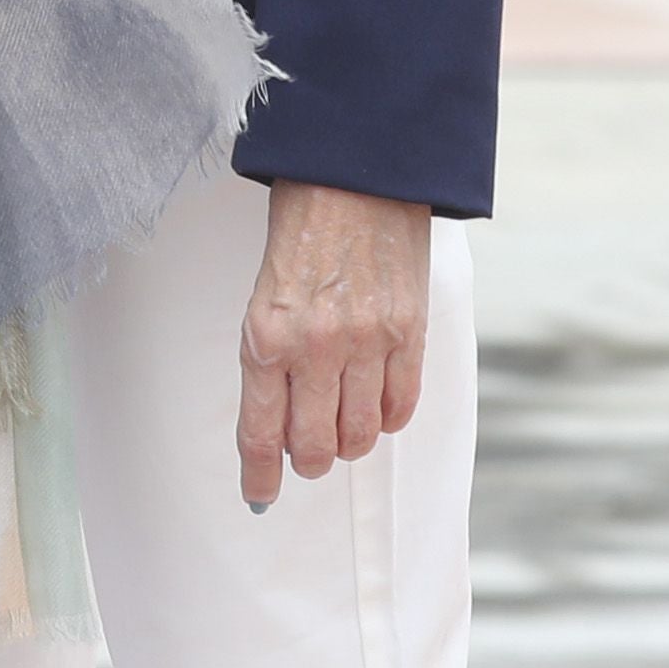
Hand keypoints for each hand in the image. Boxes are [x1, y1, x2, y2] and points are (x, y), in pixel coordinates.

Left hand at [235, 181, 431, 505]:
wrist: (357, 172)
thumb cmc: (304, 225)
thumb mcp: (266, 291)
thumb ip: (271, 353)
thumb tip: (277, 419)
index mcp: (266, 334)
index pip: (260, 431)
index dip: (259, 475)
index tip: (259, 495)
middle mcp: (315, 346)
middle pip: (313, 447)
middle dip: (307, 462)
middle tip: (306, 453)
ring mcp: (367, 342)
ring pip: (358, 436)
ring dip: (348, 444)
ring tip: (341, 427)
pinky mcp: (409, 333)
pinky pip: (400, 406)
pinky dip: (386, 419)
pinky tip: (376, 406)